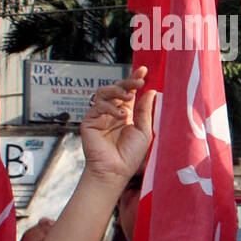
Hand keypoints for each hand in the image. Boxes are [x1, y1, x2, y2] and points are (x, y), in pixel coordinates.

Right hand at [81, 68, 154, 187]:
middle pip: (116, 89)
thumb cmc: (130, 154)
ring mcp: (99, 115)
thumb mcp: (144, 130)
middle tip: (139, 81)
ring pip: (104, 93)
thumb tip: (150, 91)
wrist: (115, 170)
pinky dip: (110, 107)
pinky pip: (97, 106)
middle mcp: (112, 112)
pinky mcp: (89, 121)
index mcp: (126, 113)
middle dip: (127, 82)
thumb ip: (145, 110)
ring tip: (129, 97)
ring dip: (118, 91)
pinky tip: (121, 116)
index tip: (144, 70)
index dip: (135, 80)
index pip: (129, 92)